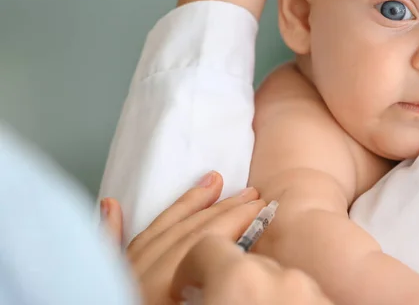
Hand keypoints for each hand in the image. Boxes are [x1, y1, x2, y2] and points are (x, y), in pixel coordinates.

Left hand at [101, 172, 331, 304]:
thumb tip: (233, 269)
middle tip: (251, 193)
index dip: (236, 220)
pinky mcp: (104, 286)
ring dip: (186, 204)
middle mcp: (141, 278)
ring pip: (156, 230)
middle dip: (223, 208)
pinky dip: (107, 228)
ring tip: (210, 183)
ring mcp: (121, 279)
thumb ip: (209, 286)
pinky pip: (105, 251)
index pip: (207, 241)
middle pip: (187, 230)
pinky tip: (111, 207)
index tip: (260, 208)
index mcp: (164, 290)